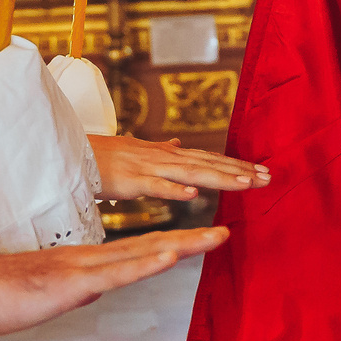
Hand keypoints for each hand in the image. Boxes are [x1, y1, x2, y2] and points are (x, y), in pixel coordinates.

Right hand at [0, 228, 227, 337]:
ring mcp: (84, 267)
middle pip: (150, 246)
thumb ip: (75, 286)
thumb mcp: (48, 291)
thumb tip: (95, 287)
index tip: (200, 239)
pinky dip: (148, 263)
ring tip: (218, 236)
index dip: (171, 243)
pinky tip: (172, 254)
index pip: (137, 250)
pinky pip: (118, 272)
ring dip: (184, 245)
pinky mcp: (74, 281)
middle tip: (227, 231)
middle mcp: (91, 258)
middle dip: (191, 240)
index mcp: (85, 261)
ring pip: (143, 253)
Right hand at [91, 135, 270, 203]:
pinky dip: (173, 190)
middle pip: (207, 165)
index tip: (261, 171)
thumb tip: (180, 144)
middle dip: (238, 171)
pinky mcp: (130, 182)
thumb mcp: (139, 152)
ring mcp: (148, 168)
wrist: (73, 155)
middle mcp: (163, 159)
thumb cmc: (104, 157)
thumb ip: (162, 151)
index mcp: (167, 155)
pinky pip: (155, 186)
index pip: (208, 160)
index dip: (235, 165)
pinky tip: (193, 195)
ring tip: (245, 183)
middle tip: (268, 176)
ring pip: (189, 174)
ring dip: (218, 178)